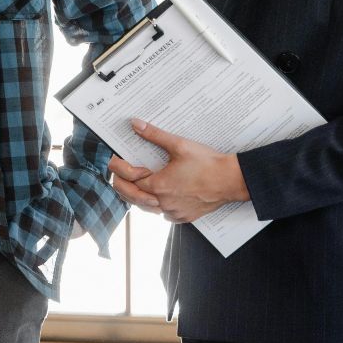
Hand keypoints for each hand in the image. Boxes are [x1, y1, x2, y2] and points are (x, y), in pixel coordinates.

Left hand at [108, 119, 248, 224]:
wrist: (231, 180)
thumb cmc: (207, 163)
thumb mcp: (179, 145)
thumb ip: (155, 135)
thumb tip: (136, 124)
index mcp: (159, 184)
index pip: (129, 177)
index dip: (117, 167)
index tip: (112, 160)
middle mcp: (163, 202)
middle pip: (132, 196)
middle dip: (120, 184)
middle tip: (115, 174)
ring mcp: (173, 212)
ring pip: (146, 208)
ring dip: (136, 197)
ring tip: (131, 186)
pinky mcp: (184, 217)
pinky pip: (162, 215)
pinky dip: (155, 207)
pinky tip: (155, 199)